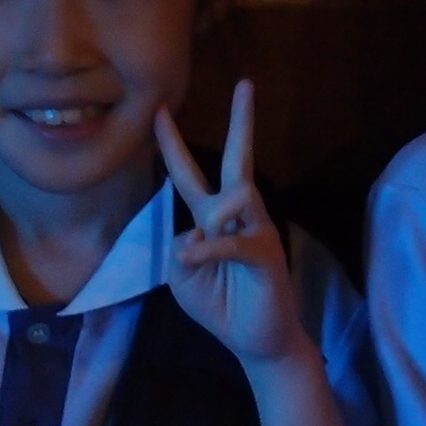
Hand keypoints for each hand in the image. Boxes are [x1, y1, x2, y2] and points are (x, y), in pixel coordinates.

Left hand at [154, 80, 308, 369]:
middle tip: (247, 84)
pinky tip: (195, 259)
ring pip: (234, 195)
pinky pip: (233, 239)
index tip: (159, 111)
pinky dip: (209, 249)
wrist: (256, 341)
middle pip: (238, 160)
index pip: (189, 174)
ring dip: (212, 217)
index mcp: (211, 219)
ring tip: (204, 252)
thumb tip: (198, 232)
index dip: (172, 144)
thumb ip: (180, 250)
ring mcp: (256, 230)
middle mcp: (238, 216)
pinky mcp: (266, 252)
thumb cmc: (220, 306)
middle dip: (243, 122)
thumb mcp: (181, 279)